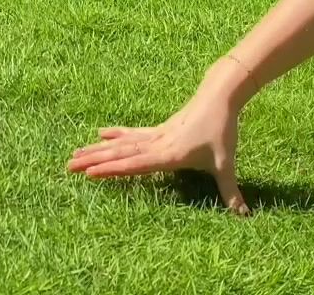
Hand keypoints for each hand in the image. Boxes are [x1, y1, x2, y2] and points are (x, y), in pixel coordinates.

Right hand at [66, 76, 250, 215]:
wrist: (219, 97)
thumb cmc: (222, 131)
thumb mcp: (226, 164)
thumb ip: (231, 192)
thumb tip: (244, 217)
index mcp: (169, 154)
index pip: (135, 164)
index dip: (113, 170)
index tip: (90, 174)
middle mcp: (156, 144)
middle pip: (119, 153)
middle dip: (94, 161)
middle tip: (69, 166)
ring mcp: (155, 135)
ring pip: (120, 143)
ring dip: (97, 149)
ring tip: (76, 154)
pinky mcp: (158, 129)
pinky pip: (131, 134)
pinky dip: (115, 134)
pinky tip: (100, 132)